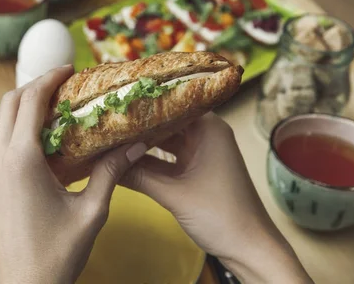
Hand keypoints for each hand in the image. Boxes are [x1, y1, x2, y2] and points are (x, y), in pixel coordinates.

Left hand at [0, 65, 147, 283]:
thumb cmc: (57, 254)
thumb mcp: (91, 212)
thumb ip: (111, 172)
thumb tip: (134, 144)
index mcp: (21, 160)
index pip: (29, 101)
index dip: (48, 78)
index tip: (68, 70)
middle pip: (6, 104)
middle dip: (32, 88)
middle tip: (58, 87)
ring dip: (15, 108)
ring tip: (43, 111)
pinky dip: (4, 130)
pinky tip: (27, 143)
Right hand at [120, 113, 312, 282]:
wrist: (250, 250)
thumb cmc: (221, 216)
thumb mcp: (174, 194)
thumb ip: (138, 176)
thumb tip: (103, 162)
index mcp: (208, 129)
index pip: (170, 104)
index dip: (142, 105)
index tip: (113, 105)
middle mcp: (205, 134)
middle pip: (165, 122)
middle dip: (137, 126)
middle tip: (104, 124)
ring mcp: (200, 153)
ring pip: (164, 142)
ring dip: (140, 146)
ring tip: (108, 140)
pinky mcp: (195, 170)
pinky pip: (167, 159)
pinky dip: (148, 162)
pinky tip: (123, 162)